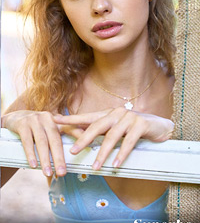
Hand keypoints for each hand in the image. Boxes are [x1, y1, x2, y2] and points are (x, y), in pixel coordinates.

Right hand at [1, 110, 82, 176]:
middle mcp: (48, 118)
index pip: (70, 128)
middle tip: (62, 172)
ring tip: (48, 173)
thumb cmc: (38, 126)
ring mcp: (35, 120)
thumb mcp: (51, 127)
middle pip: (55, 140)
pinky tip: (34, 165)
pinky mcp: (23, 124)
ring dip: (45, 159)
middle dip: (59, 157)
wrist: (17, 117)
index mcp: (57, 120)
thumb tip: (79, 148)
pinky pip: (27, 142)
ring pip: (41, 142)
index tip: (90, 143)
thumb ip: (63, 134)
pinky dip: (31, 154)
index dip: (79, 134)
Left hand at [53, 107, 173, 169]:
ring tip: (95, 166)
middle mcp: (117, 113)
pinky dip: (121, 154)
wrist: (158, 125)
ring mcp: (129, 118)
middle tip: (72, 151)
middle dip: (84, 139)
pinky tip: (115, 164)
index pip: (87, 117)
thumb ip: (101, 131)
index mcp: (108, 114)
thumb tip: (81, 138)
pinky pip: (129, 142)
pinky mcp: (141, 125)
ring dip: (103, 153)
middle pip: (97, 126)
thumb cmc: (133, 128)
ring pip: (112, 136)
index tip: (55, 120)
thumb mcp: (115, 128)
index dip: (71, 119)